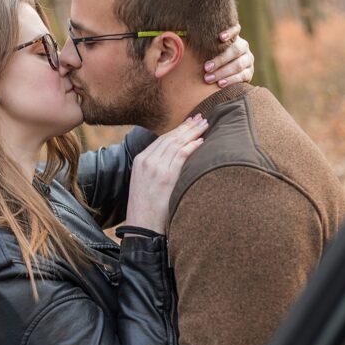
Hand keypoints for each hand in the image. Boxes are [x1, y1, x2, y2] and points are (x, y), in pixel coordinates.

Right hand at [125, 116, 207, 232]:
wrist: (142, 226)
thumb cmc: (145, 209)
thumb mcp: (143, 184)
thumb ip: (153, 169)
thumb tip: (171, 162)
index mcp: (139, 161)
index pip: (161, 140)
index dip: (177, 130)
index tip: (189, 122)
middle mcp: (147, 161)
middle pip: (170, 138)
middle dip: (187, 126)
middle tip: (201, 118)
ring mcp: (156, 168)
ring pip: (177, 143)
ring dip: (192, 132)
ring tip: (204, 125)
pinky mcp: (166, 177)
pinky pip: (181, 155)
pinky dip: (192, 146)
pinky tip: (201, 141)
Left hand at [204, 23, 253, 86]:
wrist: (225, 76)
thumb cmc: (210, 59)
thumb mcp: (207, 50)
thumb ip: (199, 44)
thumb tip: (173, 38)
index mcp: (234, 38)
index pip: (236, 30)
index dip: (230, 32)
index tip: (220, 37)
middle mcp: (244, 47)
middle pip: (236, 50)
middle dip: (220, 59)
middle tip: (206, 67)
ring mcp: (248, 60)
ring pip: (239, 64)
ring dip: (223, 72)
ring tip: (208, 78)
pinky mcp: (249, 73)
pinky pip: (243, 76)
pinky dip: (231, 80)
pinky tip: (220, 84)